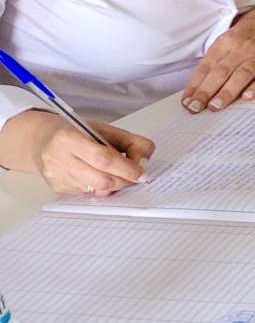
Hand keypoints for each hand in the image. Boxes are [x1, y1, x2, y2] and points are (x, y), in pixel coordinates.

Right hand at [0, 110, 153, 195]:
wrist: (41, 140)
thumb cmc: (76, 132)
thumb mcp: (103, 129)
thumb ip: (130, 141)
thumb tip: (145, 159)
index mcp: (68, 138)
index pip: (103, 159)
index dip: (126, 168)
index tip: (142, 173)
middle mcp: (58, 158)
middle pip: (101, 179)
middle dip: (124, 181)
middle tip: (136, 177)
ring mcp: (56, 175)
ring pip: (96, 190)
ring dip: (113, 185)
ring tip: (117, 174)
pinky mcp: (57, 187)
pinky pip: (88, 193)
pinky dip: (99, 188)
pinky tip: (97, 175)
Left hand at [182, 1, 254, 111]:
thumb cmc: (251, 31)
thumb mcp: (229, 39)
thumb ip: (217, 59)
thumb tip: (201, 85)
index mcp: (225, 42)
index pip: (206, 66)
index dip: (195, 85)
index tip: (187, 101)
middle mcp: (242, 48)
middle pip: (221, 72)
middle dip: (206, 91)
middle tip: (196, 107)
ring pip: (241, 75)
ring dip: (227, 92)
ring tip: (216, 106)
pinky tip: (248, 96)